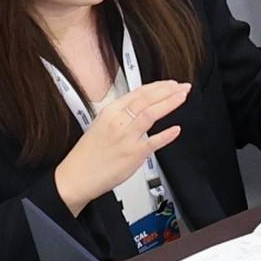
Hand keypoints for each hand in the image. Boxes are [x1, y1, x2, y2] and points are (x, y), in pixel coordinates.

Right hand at [54, 78, 187, 212]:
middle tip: (183, 87)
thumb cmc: (88, 154)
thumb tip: (141, 107)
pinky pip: (154, 142)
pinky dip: (166, 135)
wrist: (77, 176)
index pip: (139, 93)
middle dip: (168, 91)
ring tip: (181, 98)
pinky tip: (176, 129)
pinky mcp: (133, 154)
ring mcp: (126, 137)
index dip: (159, 86)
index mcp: (110, 111)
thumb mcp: (101, 124)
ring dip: (169, 103)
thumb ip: (121, 115)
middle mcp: (119, 121)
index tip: (171, 84)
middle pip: (147, 99)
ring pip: (151, 114)